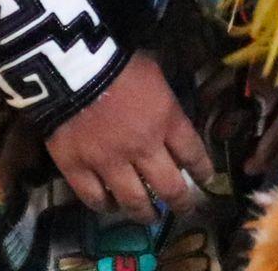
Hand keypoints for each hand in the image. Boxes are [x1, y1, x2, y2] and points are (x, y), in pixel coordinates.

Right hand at [43, 50, 213, 218]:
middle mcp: (143, 148)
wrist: (70, 67)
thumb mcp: (154, 72)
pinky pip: (94, 198)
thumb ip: (165, 101)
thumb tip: (171, 115)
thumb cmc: (118, 60)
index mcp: (167, 120)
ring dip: (145, 213)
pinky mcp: (76, 169)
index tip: (207, 179)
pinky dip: (104, 206)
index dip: (203, 170)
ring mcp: (109, 162)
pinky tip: (109, 206)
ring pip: (133, 201)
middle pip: (170, 187)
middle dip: (182, 202)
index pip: (194, 154)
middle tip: (185, 209)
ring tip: (150, 218)